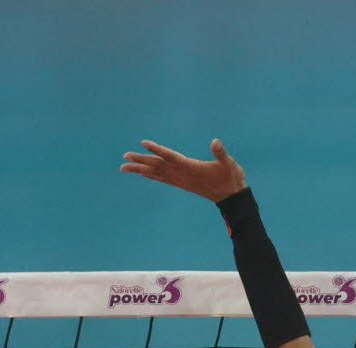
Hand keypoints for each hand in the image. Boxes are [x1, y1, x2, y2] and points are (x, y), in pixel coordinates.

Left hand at [121, 139, 246, 201]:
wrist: (231, 198)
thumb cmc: (231, 179)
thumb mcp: (229, 164)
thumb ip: (221, 153)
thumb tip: (215, 142)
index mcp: (191, 167)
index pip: (170, 156)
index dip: (157, 149)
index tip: (143, 143)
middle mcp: (182, 175)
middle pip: (158, 166)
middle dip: (141, 160)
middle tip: (125, 156)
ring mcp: (181, 180)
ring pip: (157, 174)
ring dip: (140, 170)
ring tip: (124, 167)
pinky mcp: (182, 184)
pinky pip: (162, 179)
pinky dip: (150, 175)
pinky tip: (142, 173)